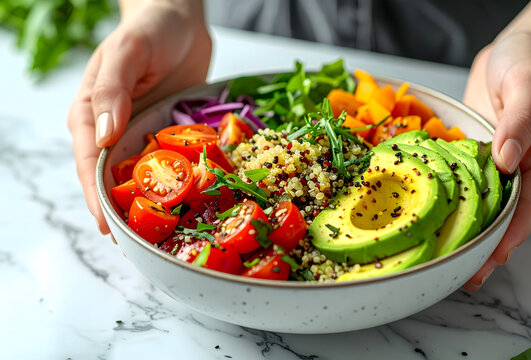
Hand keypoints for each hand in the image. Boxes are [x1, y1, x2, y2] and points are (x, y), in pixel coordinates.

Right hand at [67, 1, 210, 233]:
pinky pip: (171, 165)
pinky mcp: (168, 134)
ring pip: (142, 179)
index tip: (110, 229)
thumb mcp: (128, 52)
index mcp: (91, 115)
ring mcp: (142, 135)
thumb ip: (113, 91)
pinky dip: (177, 184)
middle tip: (142, 245)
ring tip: (167, 236)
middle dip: (125, 213)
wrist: (179, 19)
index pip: (91, 165)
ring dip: (152, 205)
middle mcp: (114, 131)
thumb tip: (105, 135)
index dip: (97, 200)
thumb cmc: (149, 29)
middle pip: (113, 181)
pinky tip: (191, 204)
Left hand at [462, 32, 530, 290]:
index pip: (529, 205)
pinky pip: (466, 187)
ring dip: (468, 235)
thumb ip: (519, 121)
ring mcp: (499, 166)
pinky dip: (453, 206)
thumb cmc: (529, 63)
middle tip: (464, 277)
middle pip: (507, 217)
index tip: (493, 255)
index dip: (511, 233)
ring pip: (485, 208)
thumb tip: (507, 159)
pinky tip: (433, 223)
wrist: (517, 50)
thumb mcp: (528, 85)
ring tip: (447, 264)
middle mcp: (521, 169)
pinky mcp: (477, 158)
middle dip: (487, 248)